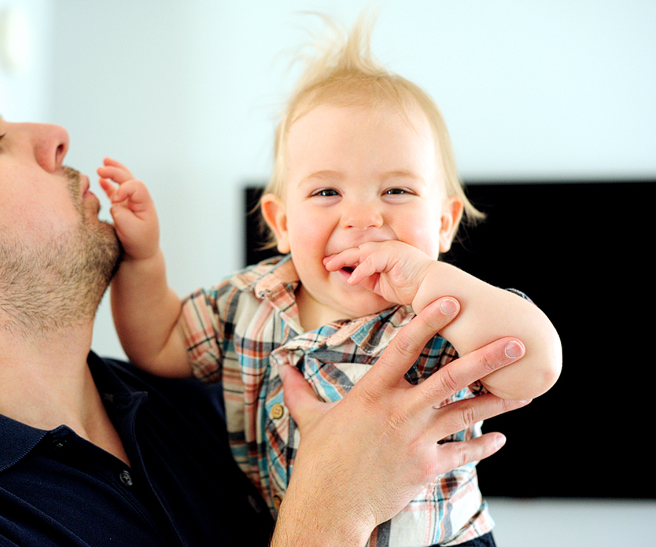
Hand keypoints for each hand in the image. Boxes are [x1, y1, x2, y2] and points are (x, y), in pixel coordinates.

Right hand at [97, 158, 158, 260]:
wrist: (141, 254)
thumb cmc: (138, 243)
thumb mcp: (129, 229)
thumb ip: (120, 213)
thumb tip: (113, 203)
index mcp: (145, 203)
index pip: (135, 185)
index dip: (123, 188)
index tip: (114, 202)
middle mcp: (139, 200)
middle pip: (128, 178)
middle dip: (115, 171)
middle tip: (101, 168)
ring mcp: (131, 203)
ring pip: (123, 182)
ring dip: (113, 172)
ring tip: (104, 163)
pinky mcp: (124, 208)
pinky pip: (115, 192)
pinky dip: (108, 185)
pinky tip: (101, 180)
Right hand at [271, 297, 528, 545]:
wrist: (329, 506)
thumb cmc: (319, 461)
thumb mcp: (309, 419)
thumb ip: (300, 389)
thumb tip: (281, 368)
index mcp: (371, 393)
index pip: (403, 348)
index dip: (428, 322)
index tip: (451, 302)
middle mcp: (398, 412)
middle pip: (449, 379)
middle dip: (485, 359)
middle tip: (514, 344)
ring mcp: (415, 440)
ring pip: (465, 414)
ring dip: (497, 400)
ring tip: (525, 390)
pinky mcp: (426, 467)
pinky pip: (462, 454)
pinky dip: (483, 446)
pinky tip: (501, 437)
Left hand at [324, 240, 434, 305]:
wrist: (433, 289)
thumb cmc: (412, 288)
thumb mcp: (383, 285)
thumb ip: (368, 279)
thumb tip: (349, 278)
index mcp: (384, 254)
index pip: (359, 255)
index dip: (343, 259)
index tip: (329, 265)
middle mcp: (386, 248)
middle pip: (357, 250)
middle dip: (339, 256)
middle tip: (324, 263)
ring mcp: (390, 249)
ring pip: (362, 252)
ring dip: (344, 259)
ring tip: (330, 267)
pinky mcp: (394, 254)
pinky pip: (372, 261)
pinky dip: (360, 270)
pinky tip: (352, 279)